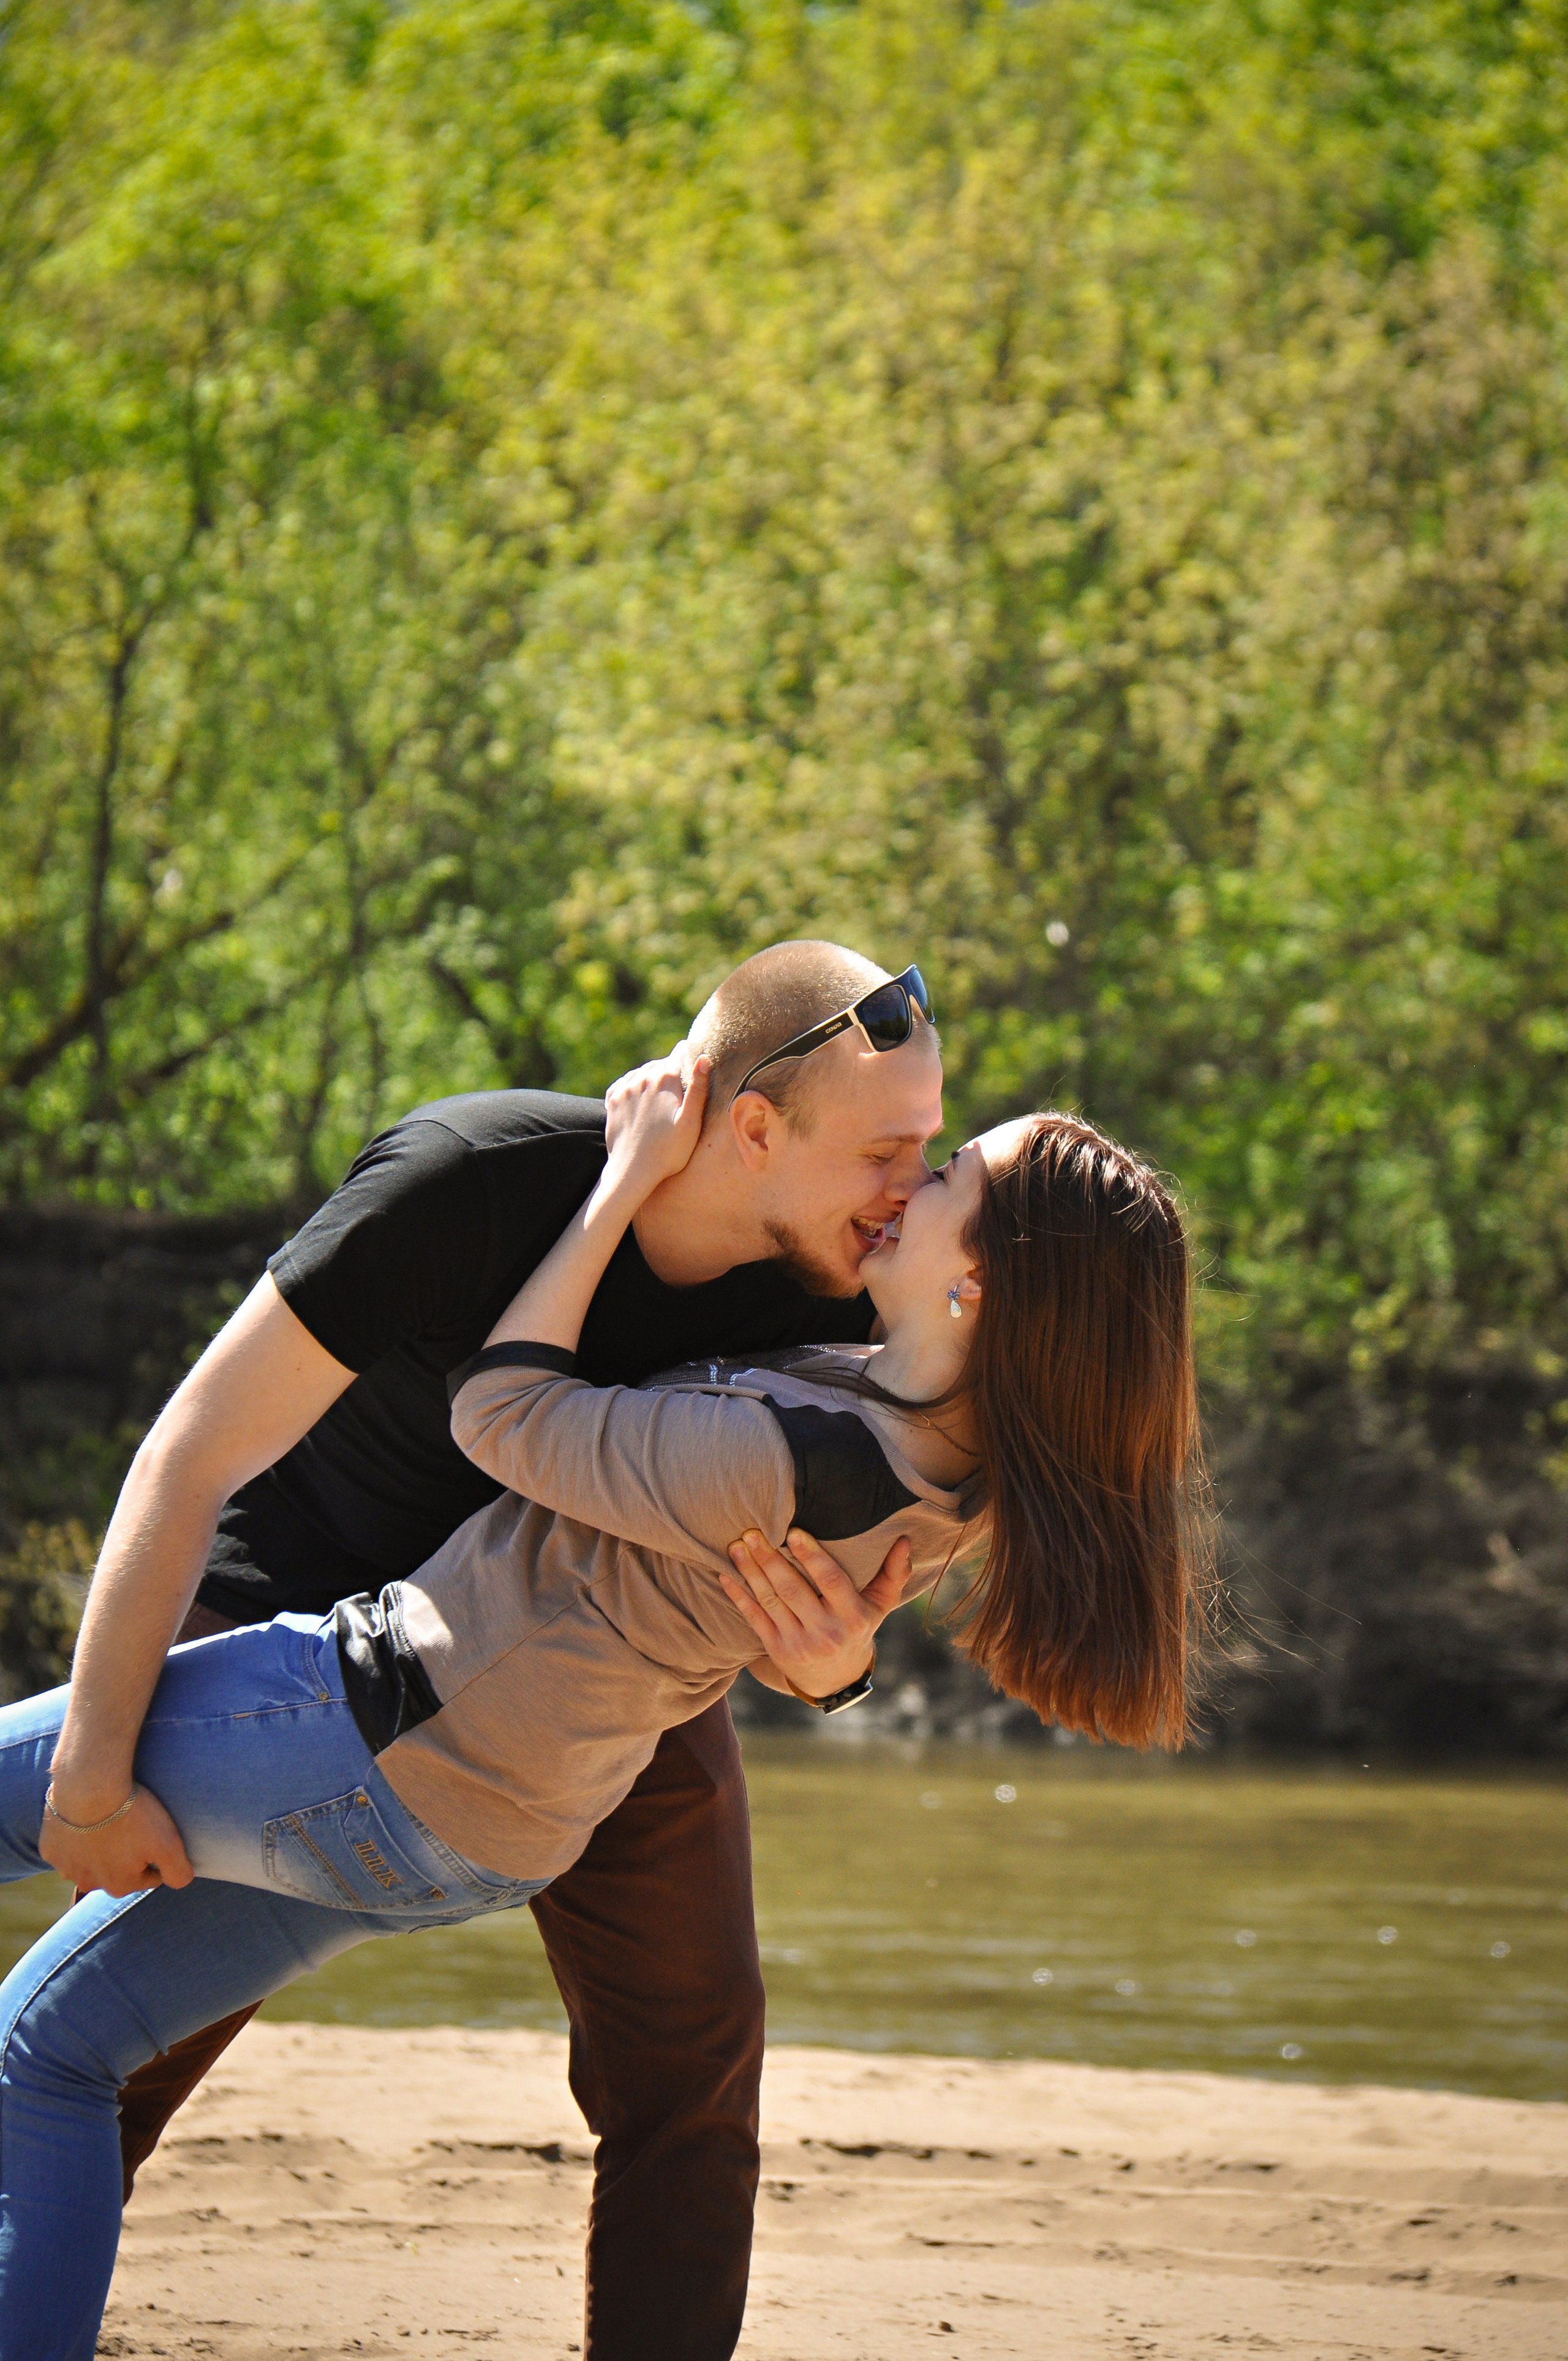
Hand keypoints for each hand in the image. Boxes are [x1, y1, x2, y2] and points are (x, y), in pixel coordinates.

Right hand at [38, 1783, 194, 1898]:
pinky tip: (85, 1817)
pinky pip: (67, 1846)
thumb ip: (179, 1872)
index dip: (156, 1855)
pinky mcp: (50, 1849)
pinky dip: (76, 1835)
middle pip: (116, 1871)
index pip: (148, 1876)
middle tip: (131, 1824)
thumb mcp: (169, 1844)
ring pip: (89, 1861)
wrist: (89, 1785)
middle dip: (126, 1854)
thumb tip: (181, 1881)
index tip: (156, 1834)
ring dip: (99, 1846)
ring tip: (108, 1819)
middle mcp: (89, 1883)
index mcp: (119, 1886)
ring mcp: (66, 1867)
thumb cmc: (132, 1814)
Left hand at [601, 1048, 709, 1200]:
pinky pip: (624, 1082)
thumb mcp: (691, 1122)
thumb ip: (698, 1088)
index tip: (695, 1064)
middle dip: (672, 1069)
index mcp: (665, 1078)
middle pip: (661, 1063)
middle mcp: (642, 1077)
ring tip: (662, 1092)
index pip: (680, 1052)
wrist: (632, 1171)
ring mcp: (625, 1088)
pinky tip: (639, 1094)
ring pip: (642, 1072)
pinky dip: (633, 1084)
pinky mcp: (613, 1100)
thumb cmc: (668, 1151)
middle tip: (681, 1084)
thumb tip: (703, 1058)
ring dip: (652, 1077)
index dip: (689, 1056)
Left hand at [720, 1529, 912, 1700]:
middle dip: (771, 1559)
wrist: (836, 1679)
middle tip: (753, 1531)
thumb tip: (905, 1539)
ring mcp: (798, 1643)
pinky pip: (755, 1619)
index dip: (812, 1558)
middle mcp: (825, 1632)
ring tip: (738, 1545)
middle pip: (793, 1590)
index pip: (831, 1582)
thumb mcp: (881, 1606)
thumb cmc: (859, 1628)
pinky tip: (726, 1575)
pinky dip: (739, 1596)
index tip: (793, 1532)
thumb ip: (893, 1573)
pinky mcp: (777, 1648)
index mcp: (852, 1617)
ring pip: (771, 1601)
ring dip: (751, 1572)